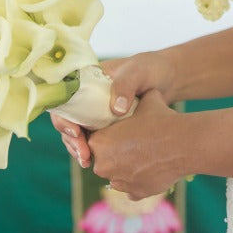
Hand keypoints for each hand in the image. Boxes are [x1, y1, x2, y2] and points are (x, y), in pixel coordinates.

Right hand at [50, 49, 177, 167]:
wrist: (167, 79)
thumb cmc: (150, 69)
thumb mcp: (138, 72)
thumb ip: (126, 86)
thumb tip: (116, 109)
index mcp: (88, 81)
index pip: (66, 101)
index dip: (64, 118)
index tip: (76, 132)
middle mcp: (87, 98)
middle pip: (68, 121)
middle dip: (72, 140)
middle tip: (84, 154)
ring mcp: (96, 112)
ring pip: (78, 133)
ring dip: (79, 149)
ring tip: (87, 162)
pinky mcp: (107, 126)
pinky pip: (93, 140)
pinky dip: (92, 151)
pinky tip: (95, 162)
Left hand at [89, 89, 185, 199]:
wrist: (183, 144)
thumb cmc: (161, 119)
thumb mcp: (145, 100)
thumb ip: (132, 100)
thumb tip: (132, 94)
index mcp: (100, 143)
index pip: (92, 139)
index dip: (106, 134)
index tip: (118, 130)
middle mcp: (103, 166)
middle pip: (103, 159)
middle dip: (114, 152)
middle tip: (131, 141)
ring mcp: (119, 183)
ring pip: (116, 174)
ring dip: (125, 167)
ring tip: (144, 154)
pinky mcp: (135, 194)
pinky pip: (131, 187)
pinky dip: (138, 179)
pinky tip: (151, 166)